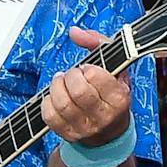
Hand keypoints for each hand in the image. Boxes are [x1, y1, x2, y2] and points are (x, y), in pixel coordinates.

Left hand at [42, 27, 132, 147]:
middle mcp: (104, 116)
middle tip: (71, 75)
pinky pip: (49, 116)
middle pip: (78, 91)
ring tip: (61, 82)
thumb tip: (75, 32)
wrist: (110, 133)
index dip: (86, 68)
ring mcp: (86, 127)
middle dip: (70, 77)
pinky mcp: (69, 134)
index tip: (87, 69)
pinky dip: (47, 102)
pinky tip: (55, 97)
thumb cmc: (111, 95)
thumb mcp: (115, 67)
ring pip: (62, 104)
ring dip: (57, 87)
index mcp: (119, 98)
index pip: (96, 77)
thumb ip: (97, 43)